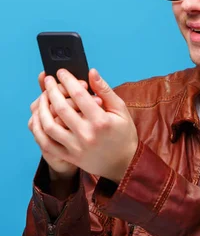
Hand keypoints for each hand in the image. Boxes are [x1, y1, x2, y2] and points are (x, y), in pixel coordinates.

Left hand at [34, 69, 137, 183]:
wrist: (124, 163)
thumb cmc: (123, 133)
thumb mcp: (120, 109)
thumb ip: (105, 90)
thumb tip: (92, 72)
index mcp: (101, 121)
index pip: (79, 95)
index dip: (68, 80)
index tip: (61, 72)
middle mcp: (87, 135)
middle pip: (61, 108)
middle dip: (52, 90)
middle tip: (49, 80)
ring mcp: (76, 147)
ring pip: (49, 126)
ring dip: (42, 109)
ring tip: (42, 97)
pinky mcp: (70, 157)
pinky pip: (47, 144)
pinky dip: (39, 130)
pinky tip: (38, 118)